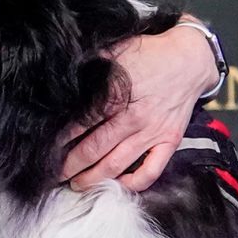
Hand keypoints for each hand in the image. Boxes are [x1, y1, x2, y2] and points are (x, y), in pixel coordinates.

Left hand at [59, 23, 216, 191]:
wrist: (191, 59)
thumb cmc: (149, 54)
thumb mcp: (116, 51)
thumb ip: (90, 65)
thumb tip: (62, 74)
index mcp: (116, 96)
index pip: (79, 124)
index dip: (60, 140)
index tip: (46, 150)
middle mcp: (132, 118)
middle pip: (93, 150)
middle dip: (70, 166)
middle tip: (54, 174)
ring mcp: (152, 132)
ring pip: (116, 165)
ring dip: (93, 179)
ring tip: (76, 185)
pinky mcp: (169, 142)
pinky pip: (150, 171)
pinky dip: (132, 184)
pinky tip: (115, 186)